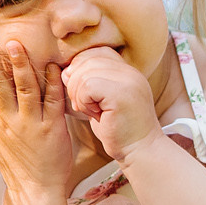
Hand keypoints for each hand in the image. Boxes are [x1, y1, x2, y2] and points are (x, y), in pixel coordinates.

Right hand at [0, 36, 76, 204]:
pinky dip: (53, 83)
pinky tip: (53, 66)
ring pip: (23, 90)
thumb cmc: (19, 165)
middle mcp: (10, 122)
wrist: (36, 191)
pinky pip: (52, 101)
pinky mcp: (51, 129)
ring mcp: (30, 125)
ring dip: (19, 66)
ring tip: (15, 46)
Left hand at [60, 46, 161, 161]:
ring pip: (85, 73)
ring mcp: (128, 81)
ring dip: (79, 95)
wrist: (140, 151)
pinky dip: (83, 101)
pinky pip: (88, 86)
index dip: (82, 69)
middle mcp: (130, 72)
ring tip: (91, 111)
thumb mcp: (102, 101)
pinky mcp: (121, 94)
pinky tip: (94, 115)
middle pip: (87, 60)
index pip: (97, 52)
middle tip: (83, 105)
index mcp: (127, 71)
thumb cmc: (119, 130)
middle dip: (75, 84)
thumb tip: (66, 71)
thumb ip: (88, 83)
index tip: (83, 93)